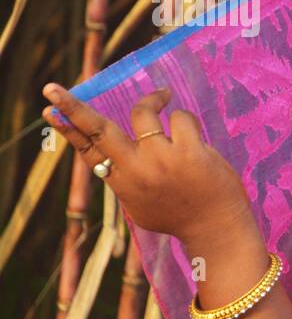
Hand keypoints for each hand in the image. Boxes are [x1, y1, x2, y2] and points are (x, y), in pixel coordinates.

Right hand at [41, 83, 255, 247]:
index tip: (49, 111)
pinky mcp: (190, 154)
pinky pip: (181, 118)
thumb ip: (125, 179)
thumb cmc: (179, 215)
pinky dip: (185, 118)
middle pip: (99, 130)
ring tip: (164, 98)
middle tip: (51, 88)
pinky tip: (195, 135)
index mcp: (121, 182)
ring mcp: (162, 161)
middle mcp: (136, 171)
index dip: (67, 129)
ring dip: (154, 101)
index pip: (87, 151)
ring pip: (143, 113)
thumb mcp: (140, 202)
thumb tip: (109, 158)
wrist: (215, 230)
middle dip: (73, 107)